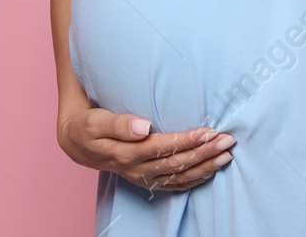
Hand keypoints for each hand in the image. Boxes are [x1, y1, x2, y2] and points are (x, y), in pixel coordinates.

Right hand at [57, 106, 234, 192]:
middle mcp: (137, 169)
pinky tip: (210, 171)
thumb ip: (119, 123)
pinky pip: (174, 185)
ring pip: (179, 176)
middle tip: (228, 140)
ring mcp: (143, 177)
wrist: (77, 143)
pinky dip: (194, 179)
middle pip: (177, 164)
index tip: (208, 130)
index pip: (164, 148)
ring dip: (205, 167)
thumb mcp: (95, 121)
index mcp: (126, 154)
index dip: (188, 140)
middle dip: (205, 153)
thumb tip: (143, 127)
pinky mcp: (146, 180)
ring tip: (227, 155)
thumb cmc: (88, 126)